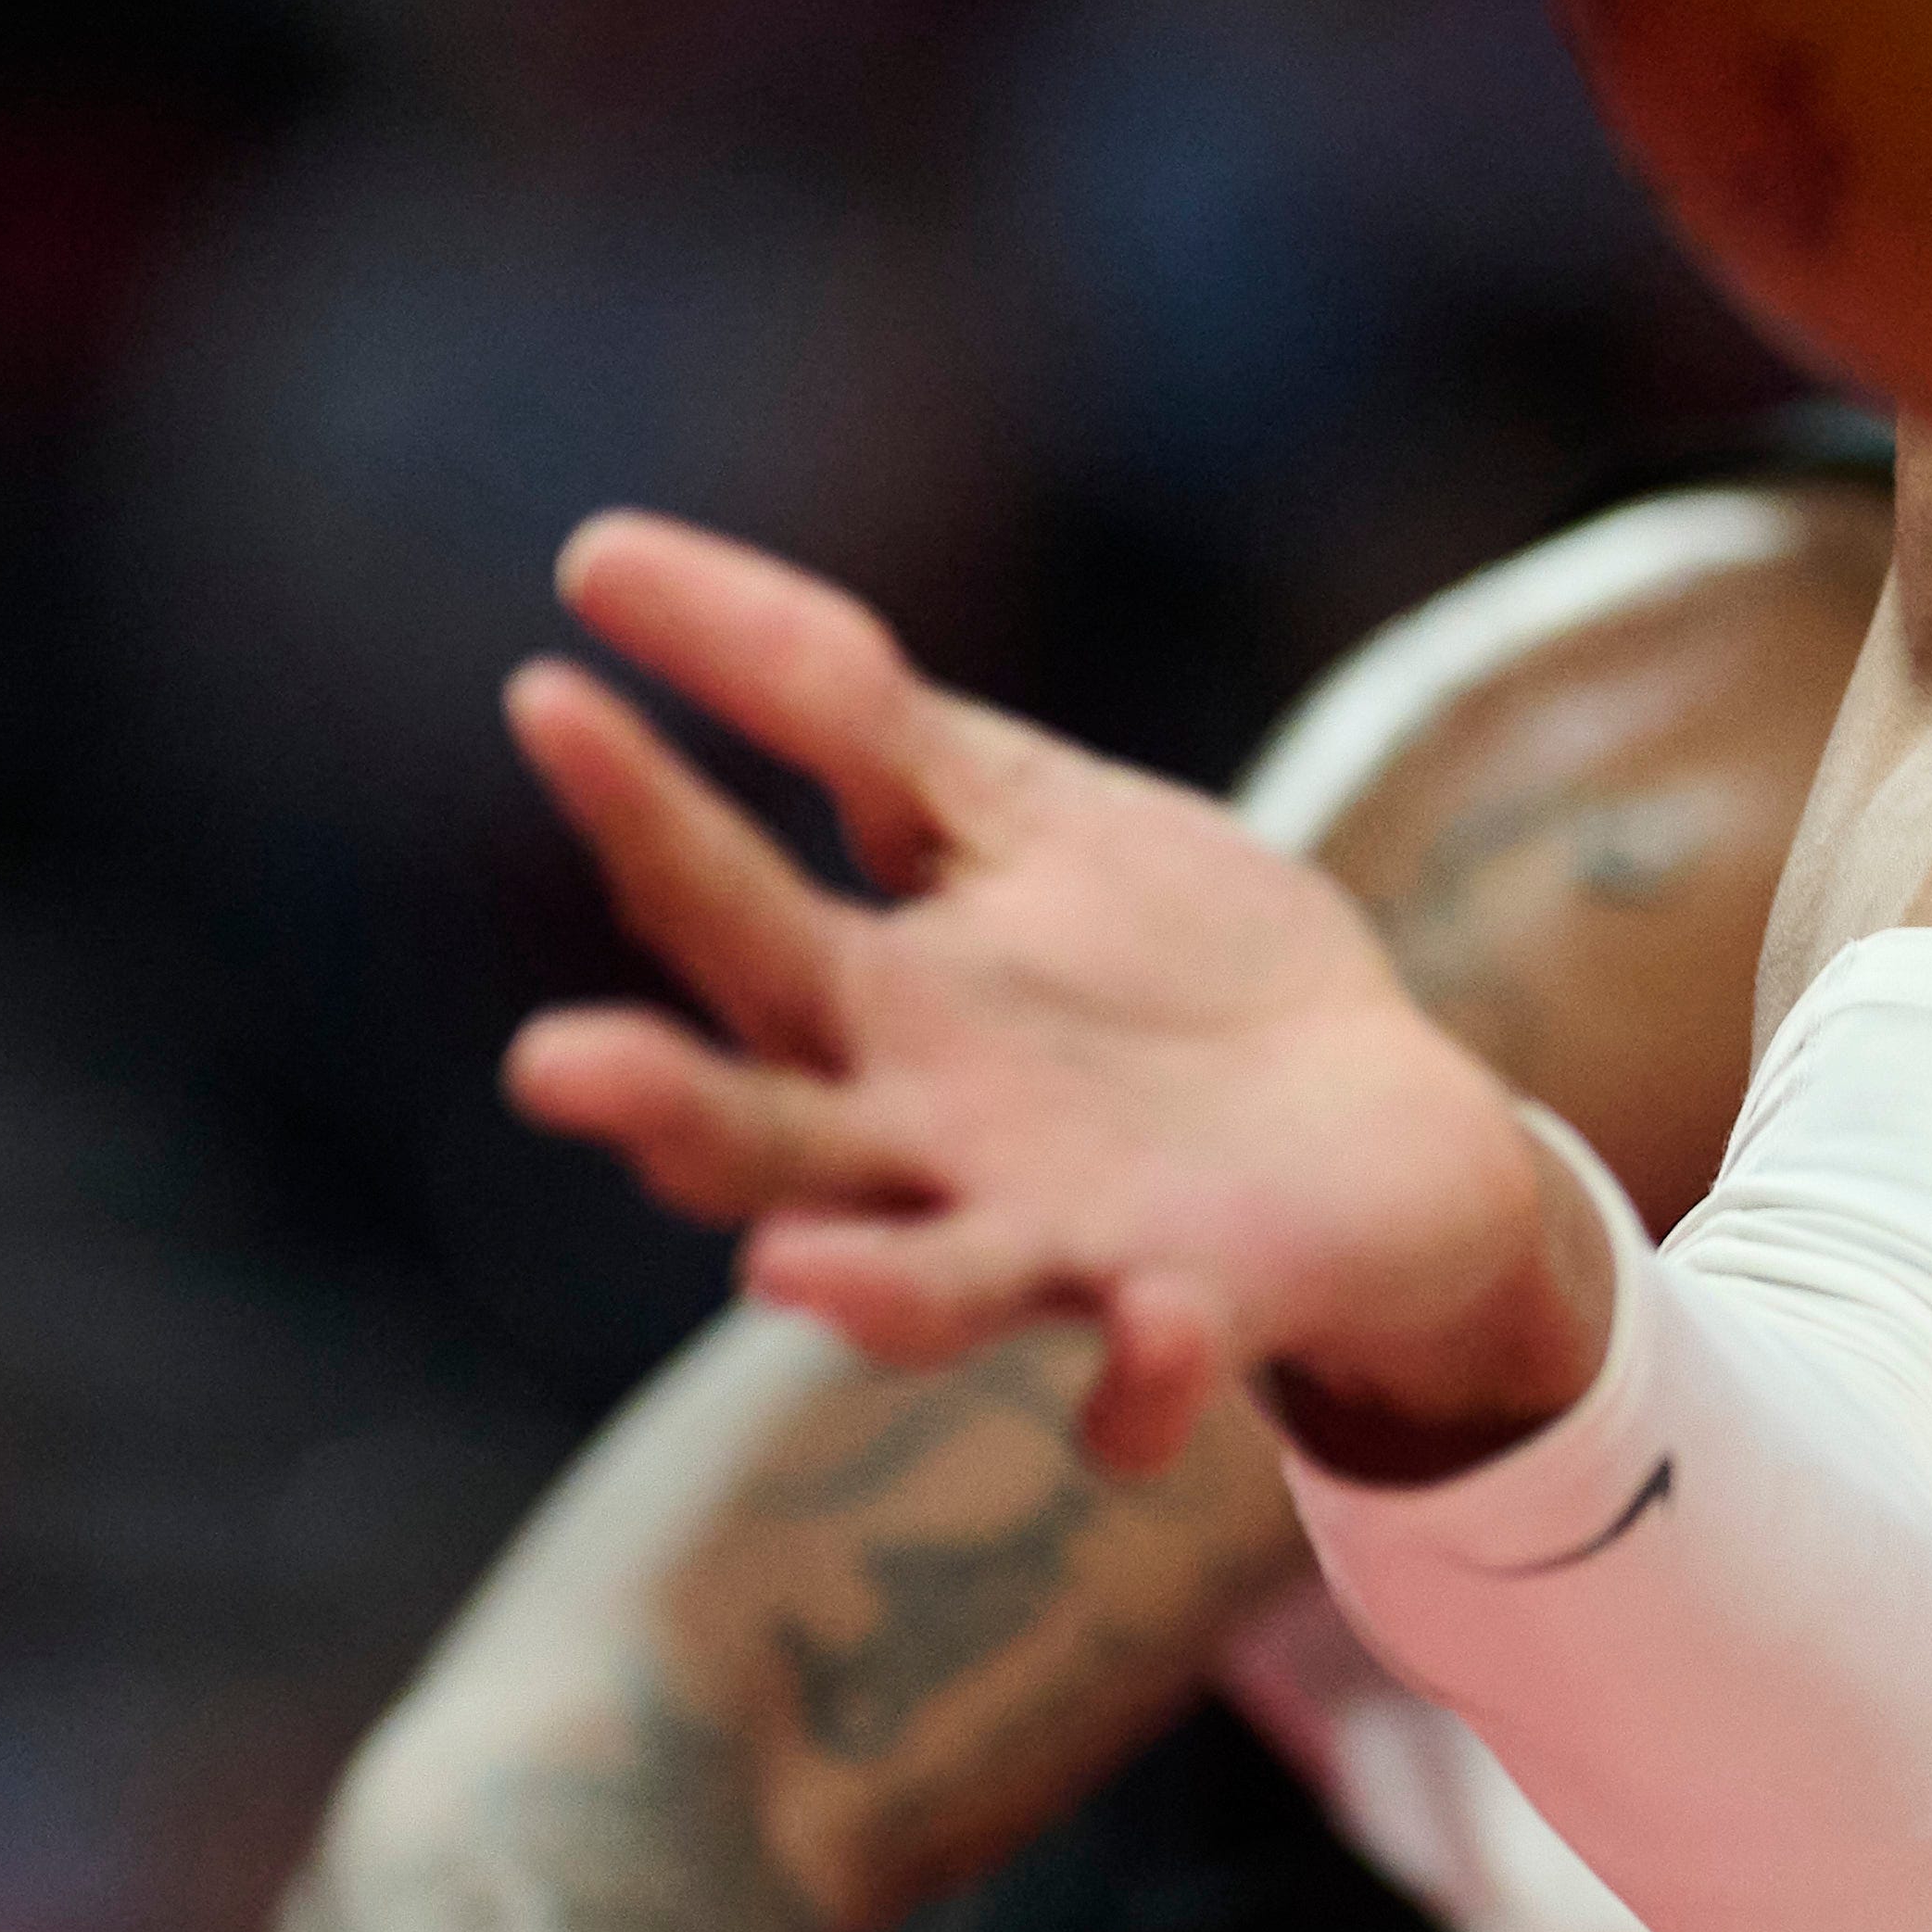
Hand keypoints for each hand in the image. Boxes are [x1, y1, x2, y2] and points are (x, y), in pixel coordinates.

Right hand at [496, 513, 1589, 1471]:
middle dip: (662, 1109)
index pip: (720, 907)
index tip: (550, 691)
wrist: (1381, 1127)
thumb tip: (598, 552)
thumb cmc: (1163, 964)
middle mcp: (920, 1148)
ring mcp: (1051, 1244)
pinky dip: (1138, 1379)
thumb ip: (831, 699)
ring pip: (923, 1287)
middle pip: (762, 1139)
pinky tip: (1154, 1326)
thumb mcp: (1003, 801)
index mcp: (867, 1008)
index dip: (637, 808)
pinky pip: (1149, 1370)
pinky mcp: (1195, 1309)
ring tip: (789, 1274)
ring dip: (864, 1290)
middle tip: (551, 1063)